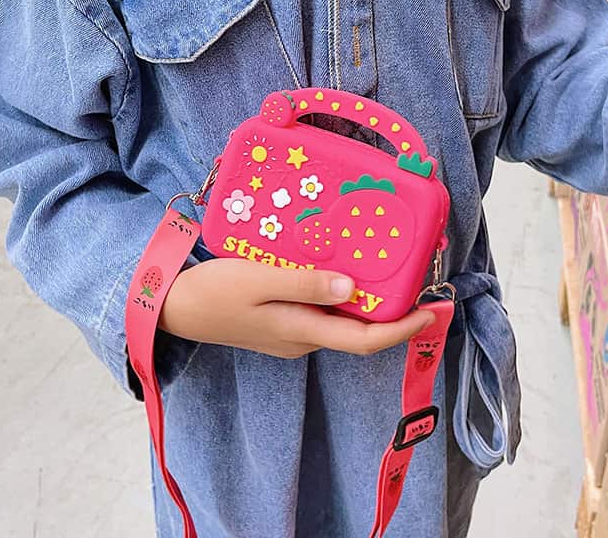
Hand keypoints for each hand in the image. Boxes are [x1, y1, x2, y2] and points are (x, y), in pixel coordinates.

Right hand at [158, 258, 435, 358]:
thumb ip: (305, 284)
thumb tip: (353, 289)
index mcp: (302, 331)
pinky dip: (341, 297)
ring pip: (340, 322)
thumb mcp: (260, 280)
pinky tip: (341, 271)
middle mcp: (303, 339)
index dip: (402, 329)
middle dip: (391, 313)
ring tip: (383, 268)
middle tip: (413, 279)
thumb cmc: (216, 290)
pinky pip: (322, 314)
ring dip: (365, 302)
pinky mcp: (281, 324)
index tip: (432, 311)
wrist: (175, 308)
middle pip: (357, 331)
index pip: (364, 339)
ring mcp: (291, 334)